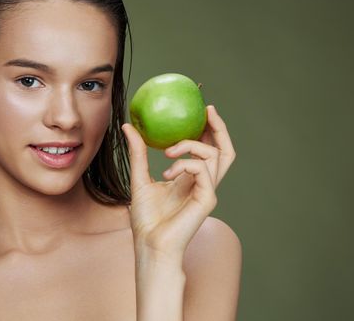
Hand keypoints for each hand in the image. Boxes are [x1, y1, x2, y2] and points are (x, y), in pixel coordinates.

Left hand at [121, 105, 235, 262]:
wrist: (149, 243)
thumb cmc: (146, 218)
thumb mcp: (139, 177)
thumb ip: (138, 152)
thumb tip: (129, 126)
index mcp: (191, 178)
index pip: (207, 149)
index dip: (208, 129)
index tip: (199, 109)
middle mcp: (203, 183)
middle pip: (225, 151)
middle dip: (220, 128)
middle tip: (207, 110)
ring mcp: (208, 191)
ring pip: (215, 155)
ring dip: (190, 146)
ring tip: (167, 152)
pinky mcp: (207, 199)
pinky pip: (203, 170)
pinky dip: (185, 164)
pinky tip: (166, 172)